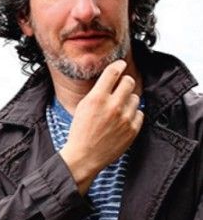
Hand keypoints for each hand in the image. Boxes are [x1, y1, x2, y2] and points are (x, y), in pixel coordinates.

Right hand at [59, 60, 142, 193]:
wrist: (84, 155)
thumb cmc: (80, 132)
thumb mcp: (83, 106)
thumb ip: (97, 92)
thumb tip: (110, 80)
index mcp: (97, 98)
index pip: (113, 73)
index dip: (118, 65)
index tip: (121, 64)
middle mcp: (112, 106)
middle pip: (128, 82)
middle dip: (125, 82)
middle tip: (121, 86)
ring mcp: (124, 118)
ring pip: (135, 97)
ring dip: (129, 99)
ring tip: (119, 107)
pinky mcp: (133, 129)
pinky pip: (140, 113)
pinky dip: (133, 114)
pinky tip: (123, 119)